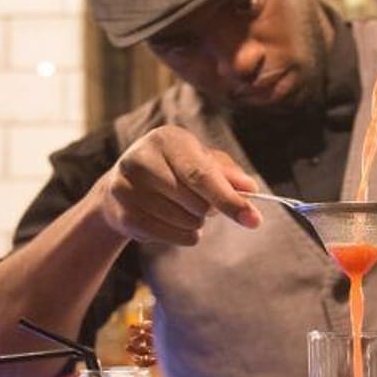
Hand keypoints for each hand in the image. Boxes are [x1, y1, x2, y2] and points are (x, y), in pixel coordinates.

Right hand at [98, 125, 260, 245]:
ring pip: (183, 221)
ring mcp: (127, 186)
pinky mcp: (122, 213)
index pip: (202, 175)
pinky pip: (168, 236)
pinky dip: (181, 236)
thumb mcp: (201, 162)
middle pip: (195, 202)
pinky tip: (172, 223)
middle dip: (208, 210)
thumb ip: (228, 174)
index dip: (229, 199)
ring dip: (194, 224)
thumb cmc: (173, 172)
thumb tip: (250, 188)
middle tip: (201, 203)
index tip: (254, 220)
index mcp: (168, 139)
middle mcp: (142, 158)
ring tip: (182, 210)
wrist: (122, 189)